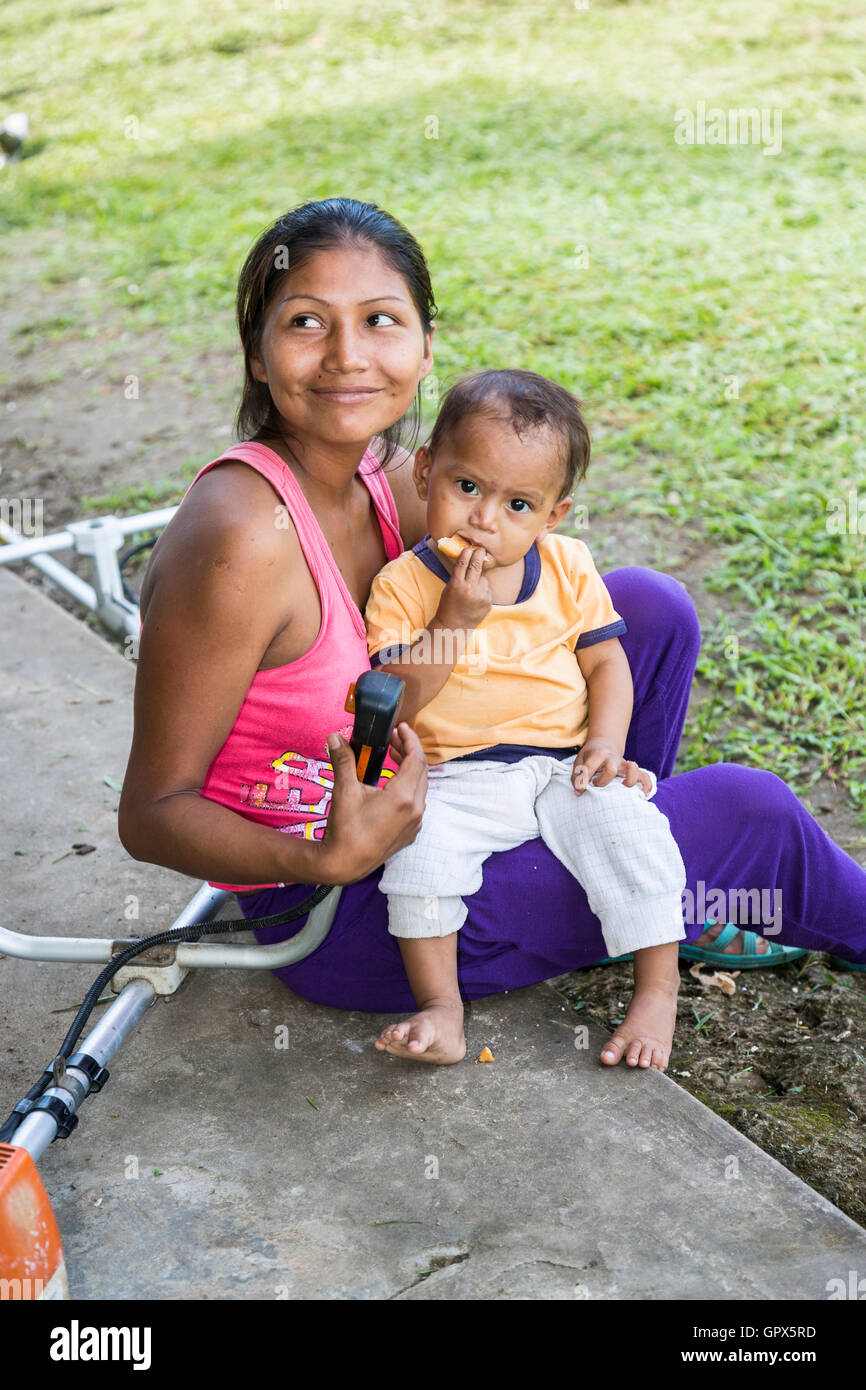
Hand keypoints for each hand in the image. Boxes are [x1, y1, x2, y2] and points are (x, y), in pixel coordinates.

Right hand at [317, 724, 427, 882]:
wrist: (344, 864)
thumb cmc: (345, 829)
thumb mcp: (344, 790)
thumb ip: (343, 761)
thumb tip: (335, 737)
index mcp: (403, 797)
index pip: (416, 759)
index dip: (410, 740)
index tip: (401, 728)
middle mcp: (415, 810)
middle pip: (420, 771)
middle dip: (408, 751)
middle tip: (393, 739)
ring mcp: (415, 823)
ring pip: (420, 788)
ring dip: (409, 769)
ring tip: (391, 757)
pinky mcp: (410, 832)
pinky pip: (417, 804)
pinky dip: (408, 788)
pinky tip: (391, 784)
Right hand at [435, 546, 492, 629]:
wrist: (454, 626)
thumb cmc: (448, 605)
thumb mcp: (449, 588)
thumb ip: (459, 575)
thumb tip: (468, 559)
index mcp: (457, 584)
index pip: (463, 562)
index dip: (467, 553)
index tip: (470, 548)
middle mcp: (470, 589)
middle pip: (477, 565)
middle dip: (479, 555)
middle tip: (481, 549)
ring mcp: (481, 596)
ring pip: (484, 579)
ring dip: (479, 580)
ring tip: (471, 592)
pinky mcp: (488, 602)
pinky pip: (487, 590)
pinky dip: (483, 591)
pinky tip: (475, 599)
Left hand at [571, 739, 652, 797]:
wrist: (604, 744)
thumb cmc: (591, 755)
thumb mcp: (580, 760)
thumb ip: (577, 775)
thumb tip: (579, 793)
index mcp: (598, 754)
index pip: (590, 768)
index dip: (583, 781)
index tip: (579, 791)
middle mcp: (612, 759)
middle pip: (611, 770)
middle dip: (602, 781)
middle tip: (596, 785)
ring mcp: (624, 764)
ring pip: (633, 769)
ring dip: (629, 780)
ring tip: (623, 788)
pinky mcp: (632, 770)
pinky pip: (644, 776)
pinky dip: (646, 785)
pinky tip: (643, 795)